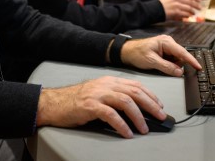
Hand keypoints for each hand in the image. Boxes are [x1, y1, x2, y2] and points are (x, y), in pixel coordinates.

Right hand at [36, 76, 164, 137]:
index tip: (159, 105)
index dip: (150, 95)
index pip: (135, 85)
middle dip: (151, 104)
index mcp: (109, 81)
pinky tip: (127, 133)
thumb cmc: (76, 101)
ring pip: (126, 102)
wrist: (54, 103)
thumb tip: (135, 110)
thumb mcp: (98, 93)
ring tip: (144, 128)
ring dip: (138, 116)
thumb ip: (114, 97)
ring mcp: (98, 94)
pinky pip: (110, 115)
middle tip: (160, 116)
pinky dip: (121, 125)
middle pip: (134, 92)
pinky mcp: (90, 106)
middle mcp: (106, 85)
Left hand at [120, 35, 201, 76]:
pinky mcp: (165, 52)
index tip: (199, 67)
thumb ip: (167, 67)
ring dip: (172, 65)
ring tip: (159, 65)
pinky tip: (160, 65)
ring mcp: (167, 47)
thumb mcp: (152, 61)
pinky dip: (169, 65)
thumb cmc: (137, 53)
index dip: (191, 60)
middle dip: (177, 65)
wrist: (127, 52)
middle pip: (180, 56)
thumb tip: (179, 72)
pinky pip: (172, 60)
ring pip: (177, 59)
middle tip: (165, 68)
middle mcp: (168, 43)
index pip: (182, 52)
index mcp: (166, 42)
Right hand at [158, 0, 201, 20]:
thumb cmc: (163, 4)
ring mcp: (177, 5)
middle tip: (199, 8)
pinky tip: (188, 17)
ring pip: (189, 8)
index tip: (199, 0)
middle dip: (196, 5)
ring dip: (193, 12)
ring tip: (194, 13)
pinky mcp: (176, 12)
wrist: (154, 9)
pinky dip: (188, 16)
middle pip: (191, 1)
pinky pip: (185, 14)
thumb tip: (190, 1)